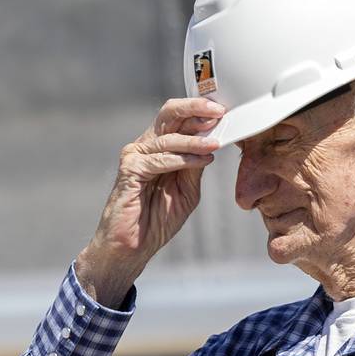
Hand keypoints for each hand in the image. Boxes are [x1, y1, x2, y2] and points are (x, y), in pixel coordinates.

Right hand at [75, 98, 223, 304]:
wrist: (133, 246)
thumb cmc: (157, 219)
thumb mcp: (187, 190)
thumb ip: (196, 167)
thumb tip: (213, 143)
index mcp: (160, 148)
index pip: (180, 120)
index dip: (200, 112)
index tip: (224, 110)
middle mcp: (146, 146)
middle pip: (169, 115)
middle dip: (194, 109)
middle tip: (217, 111)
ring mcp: (135, 156)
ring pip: (168, 138)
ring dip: (195, 140)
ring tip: (215, 144)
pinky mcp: (130, 170)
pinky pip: (159, 159)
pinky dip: (183, 159)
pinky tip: (202, 159)